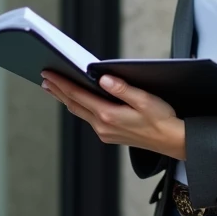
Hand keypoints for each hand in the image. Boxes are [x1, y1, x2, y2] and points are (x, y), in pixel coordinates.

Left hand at [41, 71, 185, 159]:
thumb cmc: (162, 119)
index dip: (61, 83)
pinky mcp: (109, 135)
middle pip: (73, 104)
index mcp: (109, 115)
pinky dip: (78, 106)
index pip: (78, 95)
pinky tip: (77, 100)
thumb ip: (123, 89)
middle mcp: (102, 126)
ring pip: (79, 112)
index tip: (48, 74)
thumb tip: (103, 79)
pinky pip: (87, 118)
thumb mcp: (145, 100)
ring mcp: (104, 132)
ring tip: (55, 88)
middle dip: (58, 90)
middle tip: (45, 78)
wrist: (172, 141)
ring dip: (66, 99)